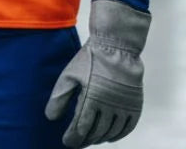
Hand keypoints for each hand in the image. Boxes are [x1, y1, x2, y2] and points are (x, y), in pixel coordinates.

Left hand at [45, 0, 150, 146]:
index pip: (80, 128)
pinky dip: (118, 135)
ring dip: (100, 138)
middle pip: (95, 133)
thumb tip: (51, 118)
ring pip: (111, 132)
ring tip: (91, 139)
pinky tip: (110, 137)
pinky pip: (127, 128)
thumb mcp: (69, 75)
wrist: (117, 46)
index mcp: (91, 98)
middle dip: (85, 140)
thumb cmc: (90, 59)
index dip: (73, 138)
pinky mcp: (135, 104)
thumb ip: (59, 98)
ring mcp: (124, 106)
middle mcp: (109, 106)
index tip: (67, 142)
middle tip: (78, 142)